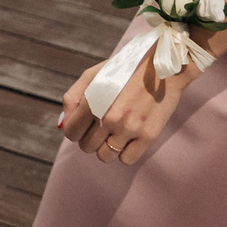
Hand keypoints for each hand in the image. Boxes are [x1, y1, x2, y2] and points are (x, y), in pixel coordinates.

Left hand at [66, 54, 193, 165]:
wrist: (162, 67)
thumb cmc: (123, 71)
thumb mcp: (93, 75)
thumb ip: (73, 99)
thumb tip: (63, 125)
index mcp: (93, 101)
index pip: (71, 132)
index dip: (75, 131)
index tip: (83, 126)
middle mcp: (109, 118)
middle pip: (86, 147)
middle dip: (90, 138)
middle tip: (101, 126)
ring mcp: (129, 128)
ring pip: (105, 156)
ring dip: (107, 147)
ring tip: (115, 132)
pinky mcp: (148, 136)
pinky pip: (127, 160)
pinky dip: (125, 152)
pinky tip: (129, 138)